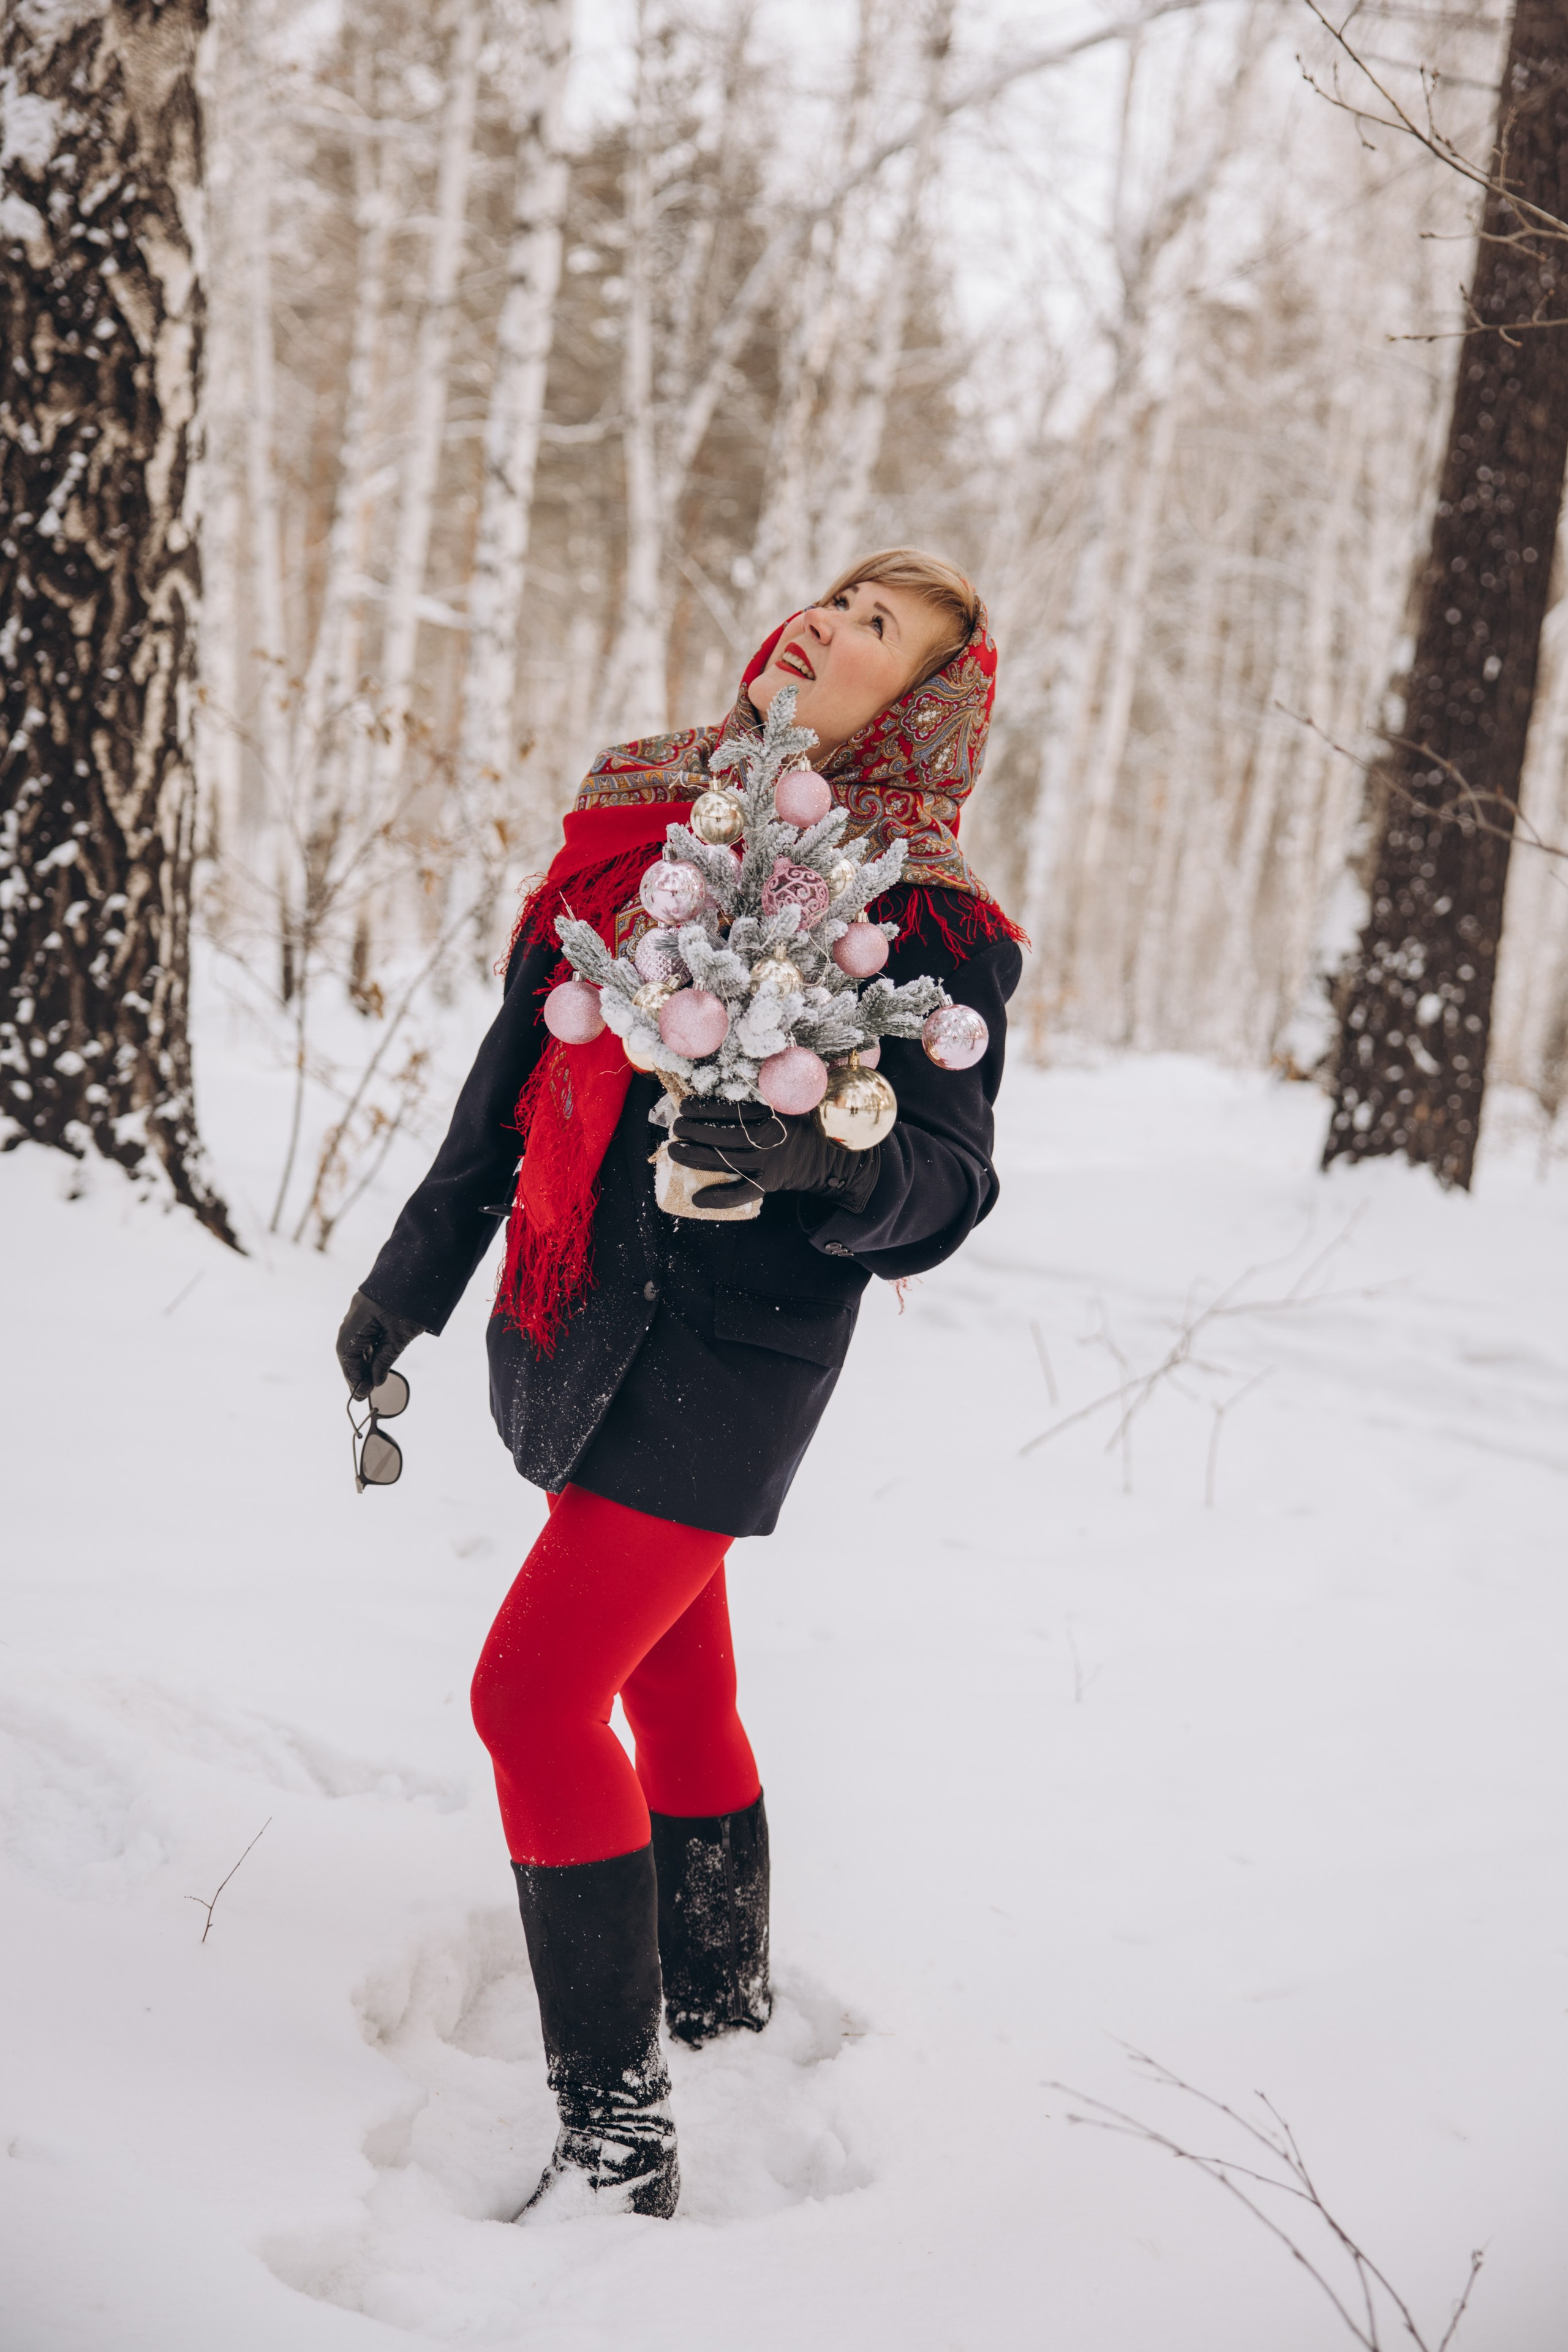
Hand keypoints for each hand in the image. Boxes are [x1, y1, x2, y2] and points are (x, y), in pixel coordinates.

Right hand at [336, 1290, 422, 1397]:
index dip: (352, 1375)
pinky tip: (374, 1361)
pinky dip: (369, 1348)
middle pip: (349, 1347)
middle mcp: (355, 1312)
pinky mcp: (374, 1307)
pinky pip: (365, 1331)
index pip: (347, 1352)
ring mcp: (364, 1308)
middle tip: (363, 1391)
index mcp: (358, 1317)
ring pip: (357, 1340)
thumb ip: (384, 1360)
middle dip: (355, 1370)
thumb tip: (374, 1381)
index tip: (360, 1393)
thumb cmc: (415, 1304)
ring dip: (362, 1360)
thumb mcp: (400, 1337)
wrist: (429, 1271)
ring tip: (370, 1380)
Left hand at [667, 1097, 880, 1211]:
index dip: (704, 1108)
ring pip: (725, 1162)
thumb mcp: (799, 1097)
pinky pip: (741, 1194)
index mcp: (775, 1114)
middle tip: (675, 1127)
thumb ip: (781, 1081)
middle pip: (723, 1136)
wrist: (834, 1158)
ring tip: (673, 1150)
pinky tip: (696, 1198)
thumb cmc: (809, 1123)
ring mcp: (769, 1164)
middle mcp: (770, 1139)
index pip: (732, 1111)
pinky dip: (718, 1198)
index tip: (685, 1105)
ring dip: (695, 1157)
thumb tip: (767, 1055)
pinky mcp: (769, 1184)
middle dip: (693, 1131)